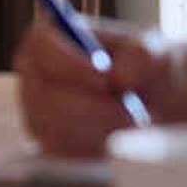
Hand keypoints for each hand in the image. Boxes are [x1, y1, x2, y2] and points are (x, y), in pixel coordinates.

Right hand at [14, 15, 173, 159]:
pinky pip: (62, 149)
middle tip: (129, 113)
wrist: (151, 101)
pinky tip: (117, 135)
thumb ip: (141, 55)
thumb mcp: (152, 51)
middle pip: (42, 93)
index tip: (105, 79)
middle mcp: (34, 72)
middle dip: (89, 107)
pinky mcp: (46, 140)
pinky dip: (94, 145)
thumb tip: (118, 77)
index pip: (40, 45)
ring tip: (131, 122)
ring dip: (98, 128)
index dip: (68, 64)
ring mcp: (35, 109)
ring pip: (54, 126)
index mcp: (52, 37)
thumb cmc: (143, 68)